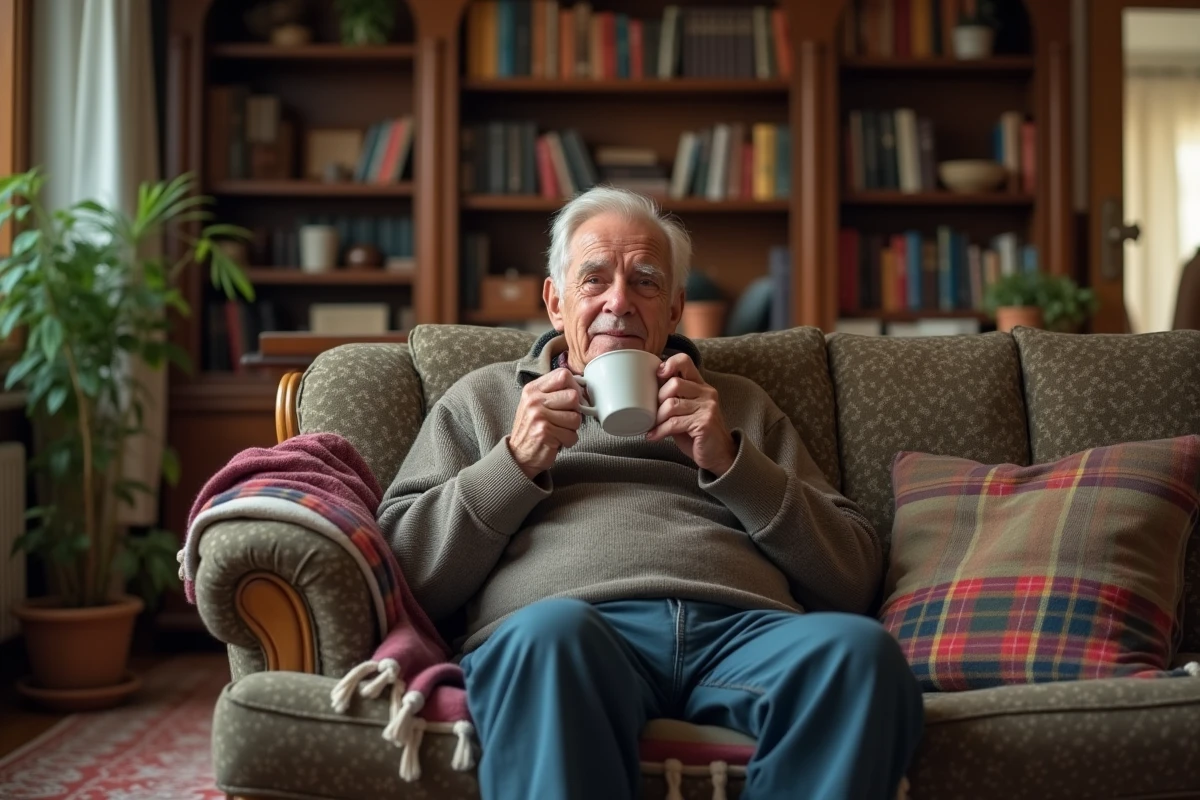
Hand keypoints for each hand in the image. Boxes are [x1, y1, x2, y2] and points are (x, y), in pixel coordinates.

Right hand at [508, 368, 582, 478]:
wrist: (519, 455)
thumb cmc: (532, 429)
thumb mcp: (536, 404)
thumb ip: (554, 392)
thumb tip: (581, 388)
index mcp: (533, 389)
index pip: (563, 374)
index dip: (575, 387)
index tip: (573, 399)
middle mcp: (534, 400)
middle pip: (573, 396)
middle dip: (575, 411)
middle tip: (565, 419)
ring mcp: (539, 416)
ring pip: (576, 417)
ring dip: (572, 428)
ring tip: (559, 430)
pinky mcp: (545, 432)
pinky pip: (572, 435)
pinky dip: (569, 441)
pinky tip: (557, 441)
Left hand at [647, 354, 736, 475]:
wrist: (720, 455)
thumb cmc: (697, 434)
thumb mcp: (686, 412)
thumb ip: (673, 399)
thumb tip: (645, 392)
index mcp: (701, 386)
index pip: (685, 361)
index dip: (669, 364)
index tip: (657, 375)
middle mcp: (706, 393)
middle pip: (674, 383)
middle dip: (658, 399)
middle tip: (653, 413)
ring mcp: (707, 407)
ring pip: (672, 404)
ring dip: (657, 418)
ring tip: (653, 426)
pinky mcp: (704, 423)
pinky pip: (674, 423)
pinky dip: (659, 431)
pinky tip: (653, 436)